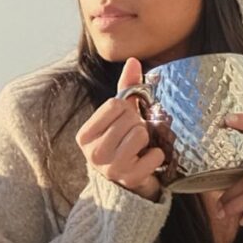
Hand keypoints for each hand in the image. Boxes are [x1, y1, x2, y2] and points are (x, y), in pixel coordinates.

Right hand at [76, 58, 165, 198]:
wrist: (126, 182)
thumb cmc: (121, 142)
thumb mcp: (119, 116)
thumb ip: (125, 89)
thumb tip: (133, 60)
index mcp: (85, 135)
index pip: (114, 105)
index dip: (126, 108)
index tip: (125, 118)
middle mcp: (94, 153)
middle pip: (128, 119)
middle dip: (137, 123)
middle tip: (133, 134)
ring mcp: (111, 168)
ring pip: (140, 134)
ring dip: (146, 138)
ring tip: (139, 146)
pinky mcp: (131, 179)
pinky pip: (155, 155)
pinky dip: (157, 155)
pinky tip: (147, 160)